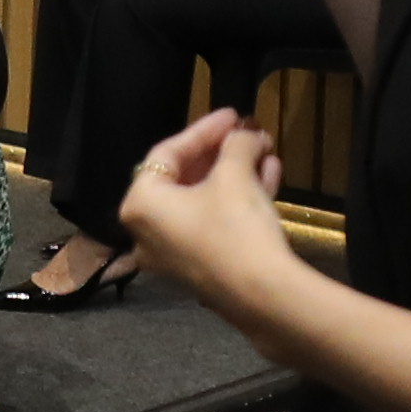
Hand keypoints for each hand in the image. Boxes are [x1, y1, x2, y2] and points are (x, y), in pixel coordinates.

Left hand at [115, 105, 283, 296]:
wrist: (264, 296)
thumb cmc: (236, 226)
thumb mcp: (236, 173)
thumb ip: (236, 143)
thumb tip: (245, 134)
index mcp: (140, 205)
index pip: (167, 153)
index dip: (204, 129)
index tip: (234, 115)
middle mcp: (147, 233)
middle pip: (185, 178)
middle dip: (223, 153)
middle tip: (250, 136)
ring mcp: (172, 257)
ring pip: (204, 202)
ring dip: (237, 174)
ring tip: (267, 154)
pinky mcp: (200, 271)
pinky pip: (214, 225)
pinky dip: (236, 202)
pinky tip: (270, 180)